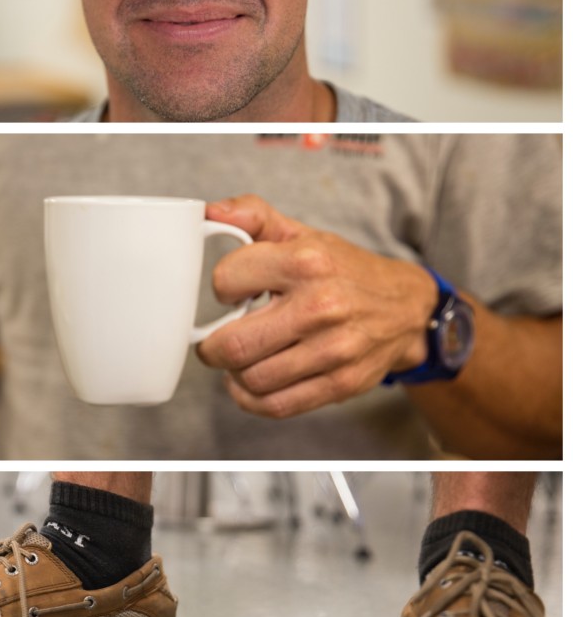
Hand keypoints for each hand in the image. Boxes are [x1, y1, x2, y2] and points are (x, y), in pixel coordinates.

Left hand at [196, 195, 437, 417]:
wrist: (406, 307)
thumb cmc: (344, 270)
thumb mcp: (302, 234)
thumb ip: (253, 216)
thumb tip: (210, 211)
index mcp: (306, 261)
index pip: (226, 281)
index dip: (221, 289)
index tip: (232, 294)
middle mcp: (320, 306)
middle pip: (232, 345)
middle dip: (212, 347)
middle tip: (217, 340)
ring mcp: (333, 349)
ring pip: (251, 379)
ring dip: (233, 374)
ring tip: (241, 358)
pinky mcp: (341, 384)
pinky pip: (276, 405)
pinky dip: (252, 399)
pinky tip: (251, 383)